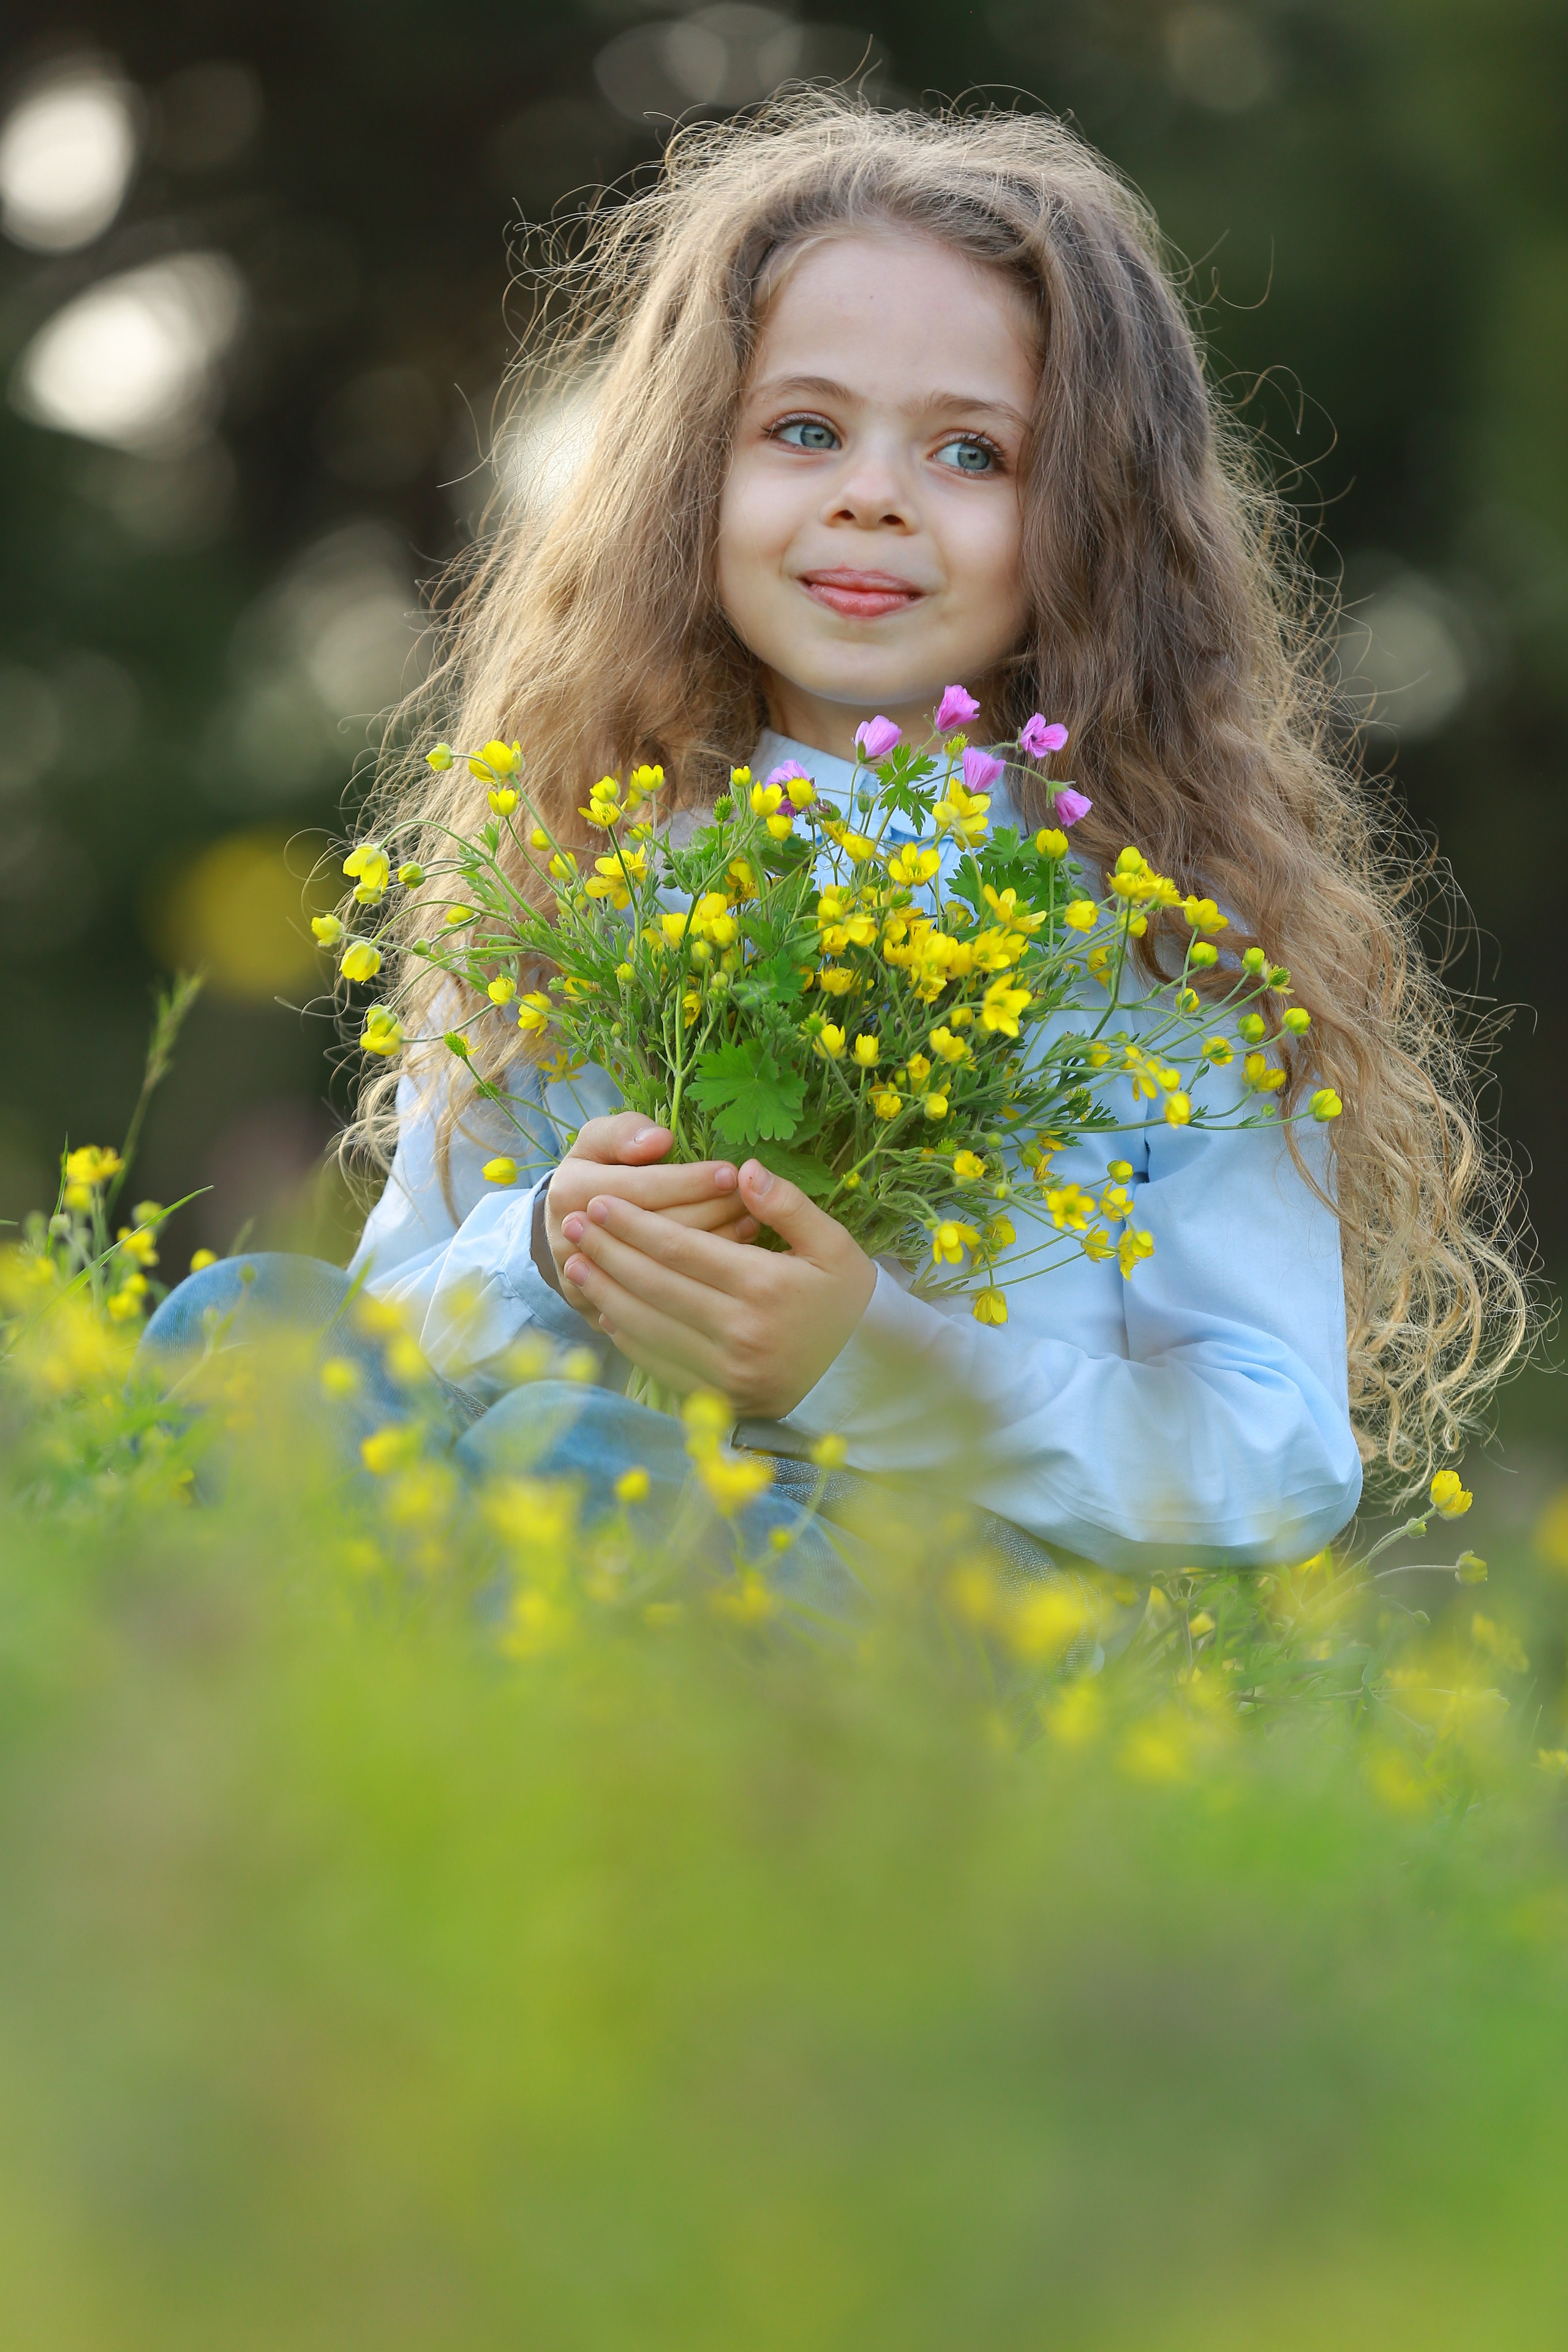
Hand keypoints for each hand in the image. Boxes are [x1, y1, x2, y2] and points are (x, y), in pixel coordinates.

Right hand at [545, 1114, 756, 1320]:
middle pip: (655, 1230)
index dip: (688, 1181)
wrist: (567, 1235)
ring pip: (664, 1268)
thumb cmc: (596, 1175)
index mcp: (571, 1191)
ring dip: (714, 1244)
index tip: (729, 1173)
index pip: (641, 1189)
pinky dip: (703, 1277)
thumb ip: (624, 1132)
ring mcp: (589, 1279)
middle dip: (710, 1211)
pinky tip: (733, 1257)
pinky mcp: (607, 1308)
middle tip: (748, 1200)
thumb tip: (661, 1141)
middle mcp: (574, 1238)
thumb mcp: (598, 1142)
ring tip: (748, 1222)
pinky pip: (661, 1298)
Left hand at [559, 1158, 876, 1417]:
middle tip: (572, 1225)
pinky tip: (608, 1311)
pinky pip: (661, 1364)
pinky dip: (629, 1337)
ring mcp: (728, 1370)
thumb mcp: (834, 1244)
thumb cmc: (848, 1300)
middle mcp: (741, 1330)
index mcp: (766, 1285)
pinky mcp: (721, 1398)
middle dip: (607, 1252)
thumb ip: (787, 1205)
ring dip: (606, 1293)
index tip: (600, 1203)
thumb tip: (742, 1170)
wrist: (866, 1374)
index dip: (633, 1224)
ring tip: (575, 1264)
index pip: (679, 1249)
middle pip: (655, 1285)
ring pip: (649, 1325)